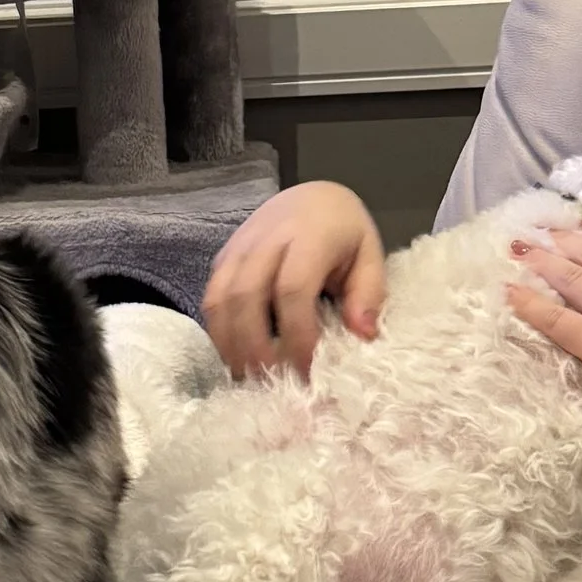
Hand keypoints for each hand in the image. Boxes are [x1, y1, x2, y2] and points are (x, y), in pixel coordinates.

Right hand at [203, 181, 387, 378]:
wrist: (313, 198)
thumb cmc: (345, 232)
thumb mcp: (370, 255)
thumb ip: (369, 294)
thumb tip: (363, 336)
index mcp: (309, 236)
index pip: (293, 288)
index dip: (297, 334)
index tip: (308, 370)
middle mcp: (267, 238)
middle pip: (246, 296)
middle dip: (256, 346)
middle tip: (272, 383)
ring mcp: (239, 247)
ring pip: (220, 298)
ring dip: (231, 344)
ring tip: (250, 378)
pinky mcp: (224, 258)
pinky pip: (211, 298)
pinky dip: (219, 333)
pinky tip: (237, 358)